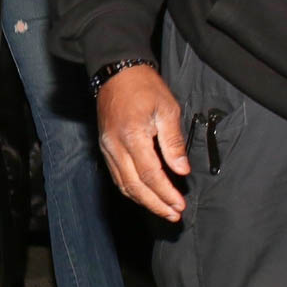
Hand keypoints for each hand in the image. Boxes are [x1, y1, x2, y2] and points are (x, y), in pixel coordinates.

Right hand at [96, 66, 188, 221]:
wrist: (116, 72)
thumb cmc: (144, 87)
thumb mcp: (167, 109)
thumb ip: (173, 143)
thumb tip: (181, 170)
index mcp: (132, 136)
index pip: (150, 175)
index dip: (165, 193)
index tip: (180, 204)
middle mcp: (115, 146)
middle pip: (134, 186)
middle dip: (155, 204)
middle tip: (173, 214)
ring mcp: (107, 147)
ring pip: (123, 184)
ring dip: (143, 200)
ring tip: (162, 209)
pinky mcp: (105, 146)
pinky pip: (117, 175)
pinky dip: (131, 189)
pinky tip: (144, 194)